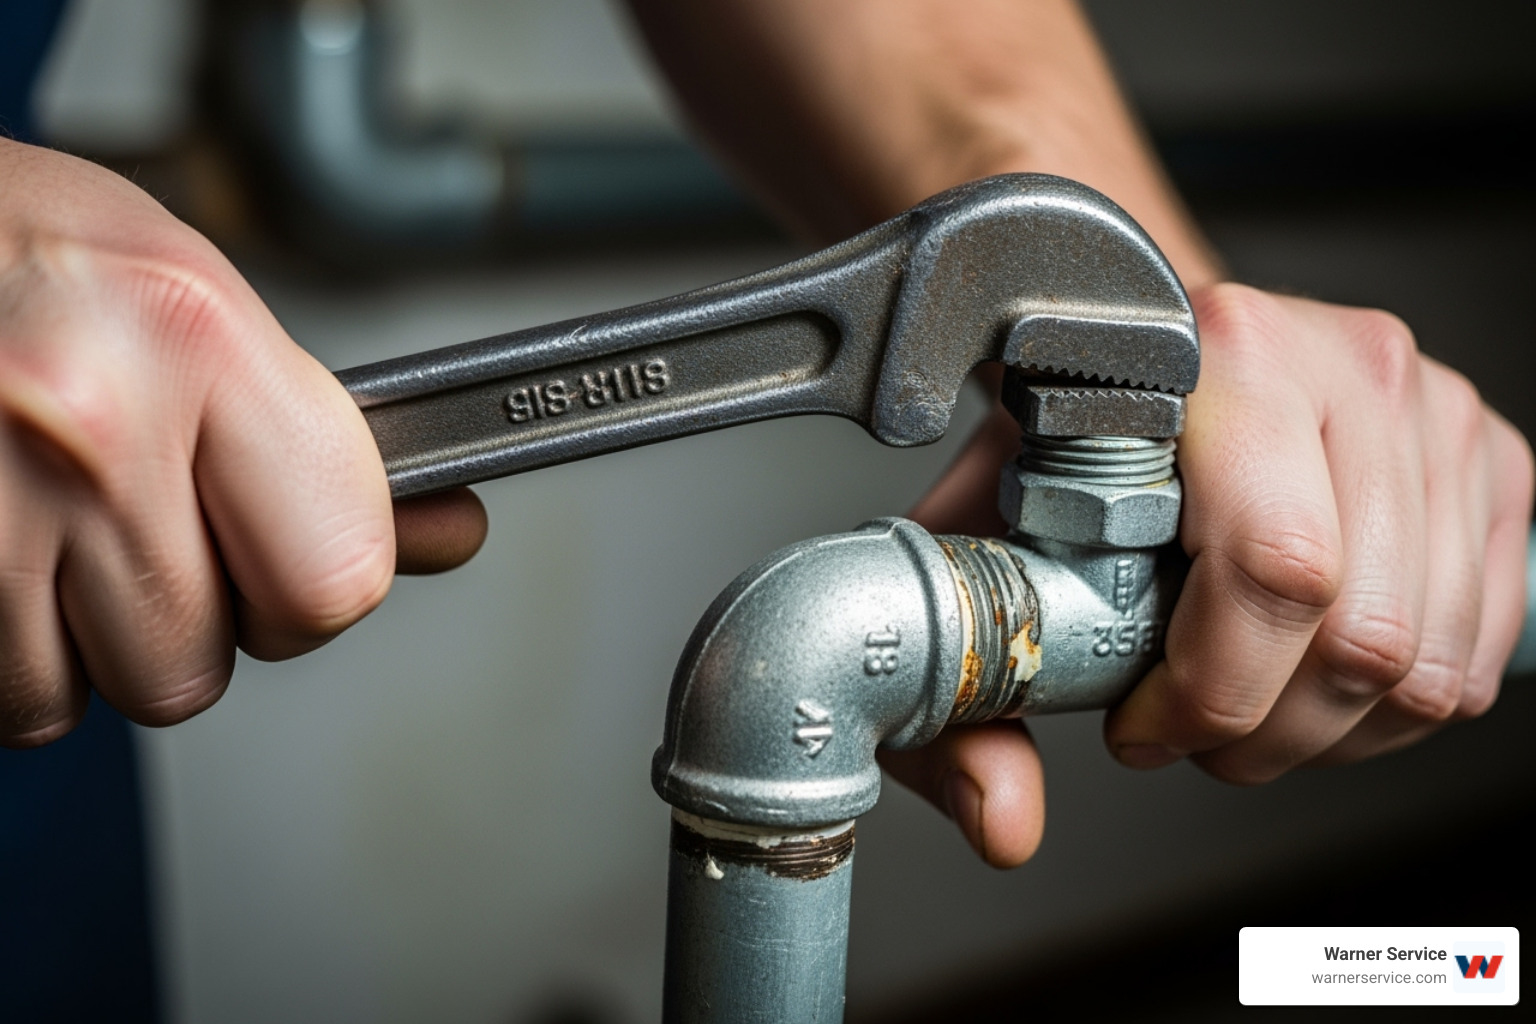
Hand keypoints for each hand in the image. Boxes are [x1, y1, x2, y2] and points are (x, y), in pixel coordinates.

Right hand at [0, 141, 485, 746]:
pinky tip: (3, 549)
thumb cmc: (26, 252)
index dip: (309, 596)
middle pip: (195, 667)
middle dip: (177, 627)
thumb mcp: (202, 306)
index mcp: (201, 340)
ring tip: (51, 527)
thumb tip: (451, 530)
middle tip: (138, 530)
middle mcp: (94, 419)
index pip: (336, 577)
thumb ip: (324, 440)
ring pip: (78, 698)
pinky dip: (1, 649)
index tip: (279, 565)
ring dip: (74, 645)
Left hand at [881, 282, 1533, 866]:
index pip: (1273, 567)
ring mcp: (1433, 412)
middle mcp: (1347, 365)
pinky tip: (1312, 682)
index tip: (1141, 721)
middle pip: (1358, 633)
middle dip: (1261, 732)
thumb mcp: (993, 530)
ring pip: (1424, 659)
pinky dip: (1392, 711)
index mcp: (1224, 356)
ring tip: (1244, 709)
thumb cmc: (1076, 435)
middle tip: (1191, 734)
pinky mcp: (1490, 463)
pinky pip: (1475, 650)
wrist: (1148, 359)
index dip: (1209, 687)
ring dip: (1325, 733)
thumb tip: (1001, 818)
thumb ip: (979, 676)